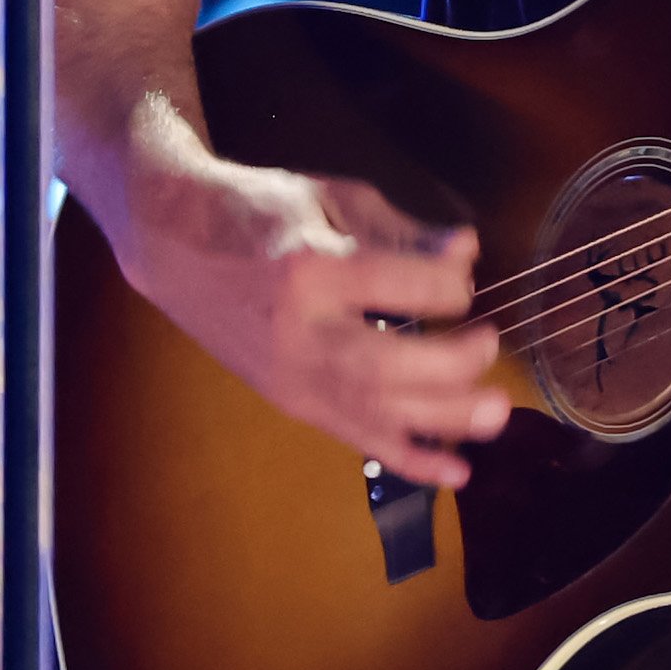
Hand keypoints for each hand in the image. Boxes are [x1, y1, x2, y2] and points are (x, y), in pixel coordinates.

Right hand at [112, 153, 514, 484]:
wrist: (174, 244)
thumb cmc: (258, 210)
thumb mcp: (330, 198)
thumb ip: (403, 230)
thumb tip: (467, 252)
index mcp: (310, 267)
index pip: (399, 286)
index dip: (448, 284)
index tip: (464, 274)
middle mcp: (300, 332)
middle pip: (387, 366)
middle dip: (452, 365)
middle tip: (490, 345)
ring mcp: (292, 377)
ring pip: (376, 412)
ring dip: (445, 419)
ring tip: (496, 413)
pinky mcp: (291, 403)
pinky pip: (357, 439)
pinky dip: (411, 459)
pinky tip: (457, 471)